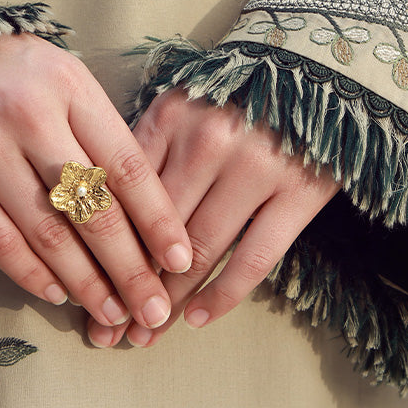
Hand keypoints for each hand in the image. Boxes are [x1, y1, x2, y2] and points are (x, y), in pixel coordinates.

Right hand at [0, 33, 192, 332]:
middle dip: (130, 269)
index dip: (158, 222)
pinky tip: (57, 294)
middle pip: (93, 209)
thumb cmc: (1, 65)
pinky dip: (29, 273)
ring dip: (85, 283)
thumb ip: (95, 128)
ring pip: (47, 233)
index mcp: (69, 87)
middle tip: (152, 312)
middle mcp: (29, 117)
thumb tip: (142, 204)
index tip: (181, 261)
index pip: (126, 166)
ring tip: (111, 313)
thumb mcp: (58, 74)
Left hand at [86, 90, 340, 346]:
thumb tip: (96, 219)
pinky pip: (254, 259)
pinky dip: (222, 295)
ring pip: (199, 251)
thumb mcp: (181, 107)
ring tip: (145, 336)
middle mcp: (208, 141)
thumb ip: (143, 153)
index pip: (123, 195)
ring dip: (168, 301)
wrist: (322, 72)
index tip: (85, 288)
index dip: (100, 248)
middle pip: (155, 231)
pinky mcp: (300, 192)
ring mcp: (256, 168)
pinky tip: (196, 320)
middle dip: (128, 286)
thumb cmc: (236, 96)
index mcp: (170, 117)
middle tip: (107, 329)